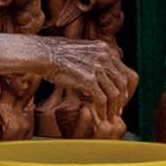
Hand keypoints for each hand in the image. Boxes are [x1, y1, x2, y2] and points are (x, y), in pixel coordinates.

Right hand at [0, 33, 134, 117]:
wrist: (43, 53)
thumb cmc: (56, 53)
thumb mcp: (81, 51)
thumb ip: (94, 59)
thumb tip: (99, 74)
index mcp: (104, 48)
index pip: (122, 70)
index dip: (122, 87)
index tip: (119, 98)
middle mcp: (104, 56)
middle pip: (122, 82)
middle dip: (121, 99)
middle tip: (117, 111)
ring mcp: (97, 67)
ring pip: (114, 93)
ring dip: (114, 108)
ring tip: (110, 117)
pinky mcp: (88, 80)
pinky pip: (102, 100)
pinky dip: (103, 110)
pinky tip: (100, 117)